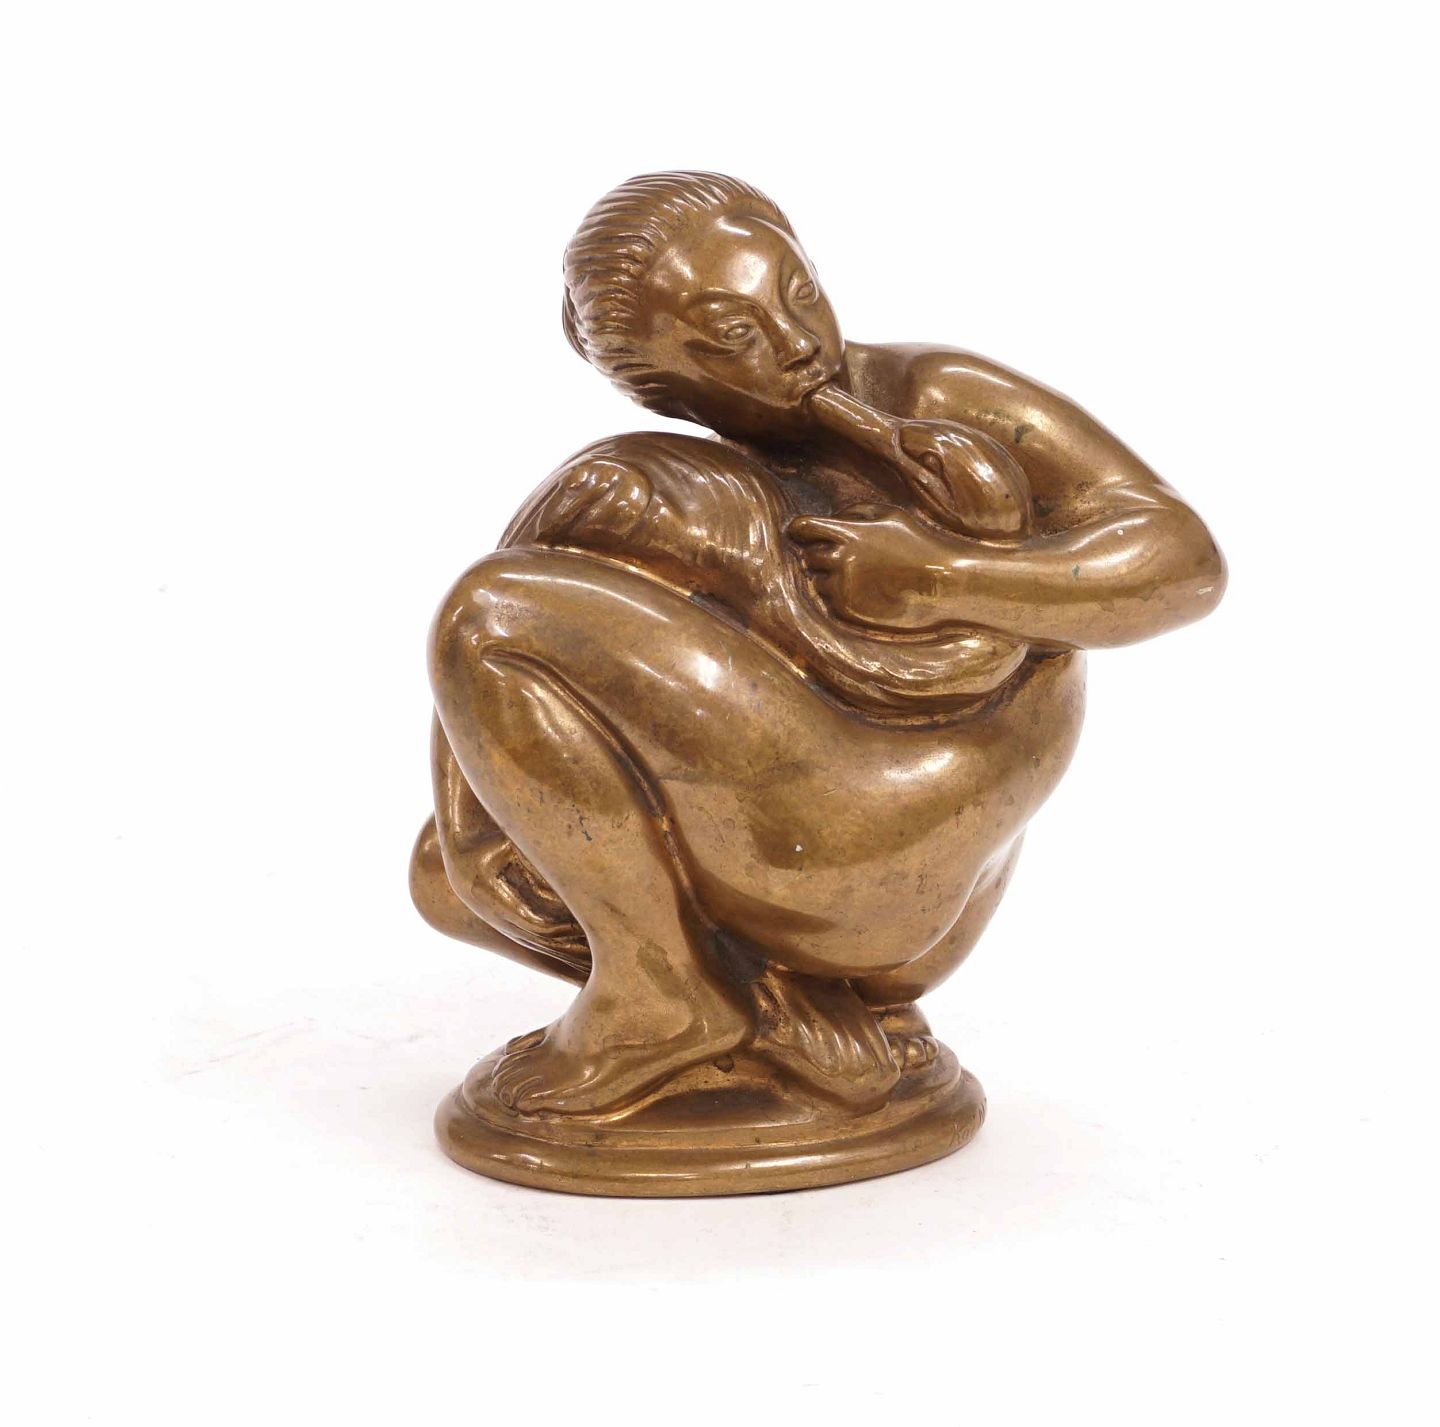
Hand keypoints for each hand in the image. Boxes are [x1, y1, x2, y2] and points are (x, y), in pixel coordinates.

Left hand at [788, 504, 953, 630]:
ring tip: (859, 575)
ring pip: (817, 580)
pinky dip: (839, 595)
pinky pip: (829, 600)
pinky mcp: (847, 610)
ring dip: (830, 576)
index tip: (800, 533)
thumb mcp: (890, 515)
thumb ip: (856, 512)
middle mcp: (841, 559)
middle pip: (809, 556)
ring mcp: (843, 587)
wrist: (942, 582)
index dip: (799, 529)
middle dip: (820, 554)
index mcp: (849, 533)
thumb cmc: (918, 543)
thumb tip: (832, 518)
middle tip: (843, 557)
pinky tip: (864, 590)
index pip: (804, 528)